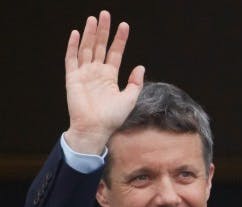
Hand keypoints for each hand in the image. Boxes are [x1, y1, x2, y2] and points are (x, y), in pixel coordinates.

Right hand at [63, 11, 144, 154]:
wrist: (96, 128)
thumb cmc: (112, 117)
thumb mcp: (130, 99)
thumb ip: (135, 82)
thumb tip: (140, 66)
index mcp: (110, 77)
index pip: (115, 53)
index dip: (120, 40)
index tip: (124, 26)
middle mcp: (97, 72)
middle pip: (100, 46)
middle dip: (103, 31)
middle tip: (106, 14)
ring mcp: (84, 73)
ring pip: (87, 49)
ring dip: (90, 34)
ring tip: (94, 19)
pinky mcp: (73, 77)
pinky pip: (72, 59)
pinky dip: (74, 46)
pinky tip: (77, 34)